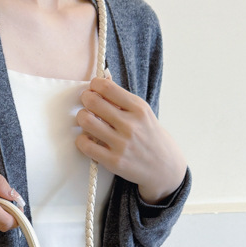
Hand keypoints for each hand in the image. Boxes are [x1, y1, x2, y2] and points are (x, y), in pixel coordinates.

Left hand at [75, 77, 186, 203]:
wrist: (164, 167)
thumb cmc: (149, 137)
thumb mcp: (142, 114)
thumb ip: (122, 99)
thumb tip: (102, 79)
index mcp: (139, 108)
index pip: (108, 88)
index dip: (94, 85)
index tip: (93, 88)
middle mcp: (130, 125)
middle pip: (93, 102)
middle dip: (85, 99)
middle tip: (86, 102)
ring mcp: (121, 144)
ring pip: (86, 121)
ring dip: (82, 118)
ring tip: (87, 120)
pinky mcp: (113, 161)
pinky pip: (86, 145)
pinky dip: (81, 139)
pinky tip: (87, 138)